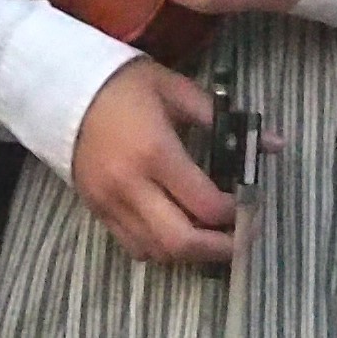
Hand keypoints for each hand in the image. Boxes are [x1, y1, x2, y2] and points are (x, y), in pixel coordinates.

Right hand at [67, 59, 235, 265]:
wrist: (61, 87)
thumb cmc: (124, 84)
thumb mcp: (176, 90)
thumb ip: (224, 119)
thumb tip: (275, 142)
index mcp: (156, 152)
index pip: (206, 204)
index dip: (237, 213)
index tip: (251, 203)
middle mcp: (132, 186)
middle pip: (182, 242)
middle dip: (220, 248)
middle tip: (242, 238)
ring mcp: (110, 203)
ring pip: (158, 252)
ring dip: (191, 252)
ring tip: (213, 237)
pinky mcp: (97, 210)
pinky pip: (134, 247)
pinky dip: (161, 248)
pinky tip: (176, 231)